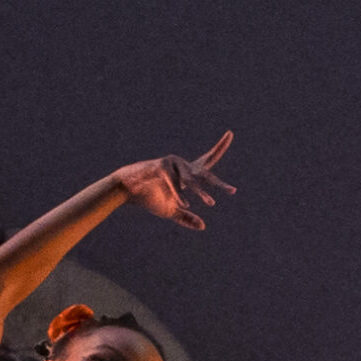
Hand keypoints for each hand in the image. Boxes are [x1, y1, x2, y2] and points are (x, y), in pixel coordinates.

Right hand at [117, 133, 234, 230]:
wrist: (127, 191)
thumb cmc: (149, 198)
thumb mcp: (170, 211)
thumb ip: (186, 218)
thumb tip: (203, 226)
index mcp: (186, 172)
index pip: (207, 160)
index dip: (219, 148)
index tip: (230, 134)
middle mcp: (182, 165)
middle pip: (204, 173)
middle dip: (218, 184)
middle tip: (232, 191)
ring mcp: (172, 164)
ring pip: (190, 180)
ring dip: (200, 193)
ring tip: (210, 203)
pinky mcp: (161, 167)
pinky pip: (174, 184)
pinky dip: (179, 195)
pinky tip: (185, 204)